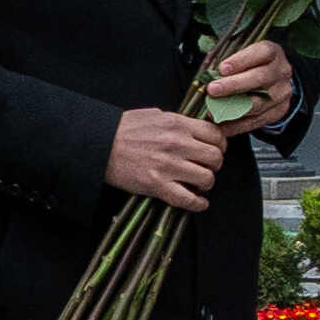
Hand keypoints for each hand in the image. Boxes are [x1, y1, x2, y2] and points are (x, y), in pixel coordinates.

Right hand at [105, 103, 233, 209]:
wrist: (99, 144)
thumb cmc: (124, 129)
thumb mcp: (156, 115)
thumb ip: (179, 122)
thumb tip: (197, 129)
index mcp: (178, 124)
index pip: (216, 135)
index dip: (220, 145)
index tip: (216, 150)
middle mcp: (177, 144)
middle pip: (216, 158)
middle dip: (215, 165)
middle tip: (206, 167)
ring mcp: (168, 165)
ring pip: (207, 179)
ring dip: (206, 183)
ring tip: (198, 183)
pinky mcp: (157, 185)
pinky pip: (188, 199)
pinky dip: (198, 203)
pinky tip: (198, 202)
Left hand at [195, 35, 295, 123]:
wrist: (275, 81)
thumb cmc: (253, 64)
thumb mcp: (244, 54)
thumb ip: (230, 62)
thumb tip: (207, 74)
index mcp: (273, 53)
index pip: (262, 53)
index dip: (242, 60)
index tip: (222, 68)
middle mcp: (281, 72)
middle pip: (260, 78)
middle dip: (234, 85)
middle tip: (213, 90)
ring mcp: (281, 94)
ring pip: (258, 103)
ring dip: (232, 108)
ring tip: (212, 110)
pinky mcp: (277, 112)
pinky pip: (256, 121)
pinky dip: (236, 125)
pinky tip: (221, 124)